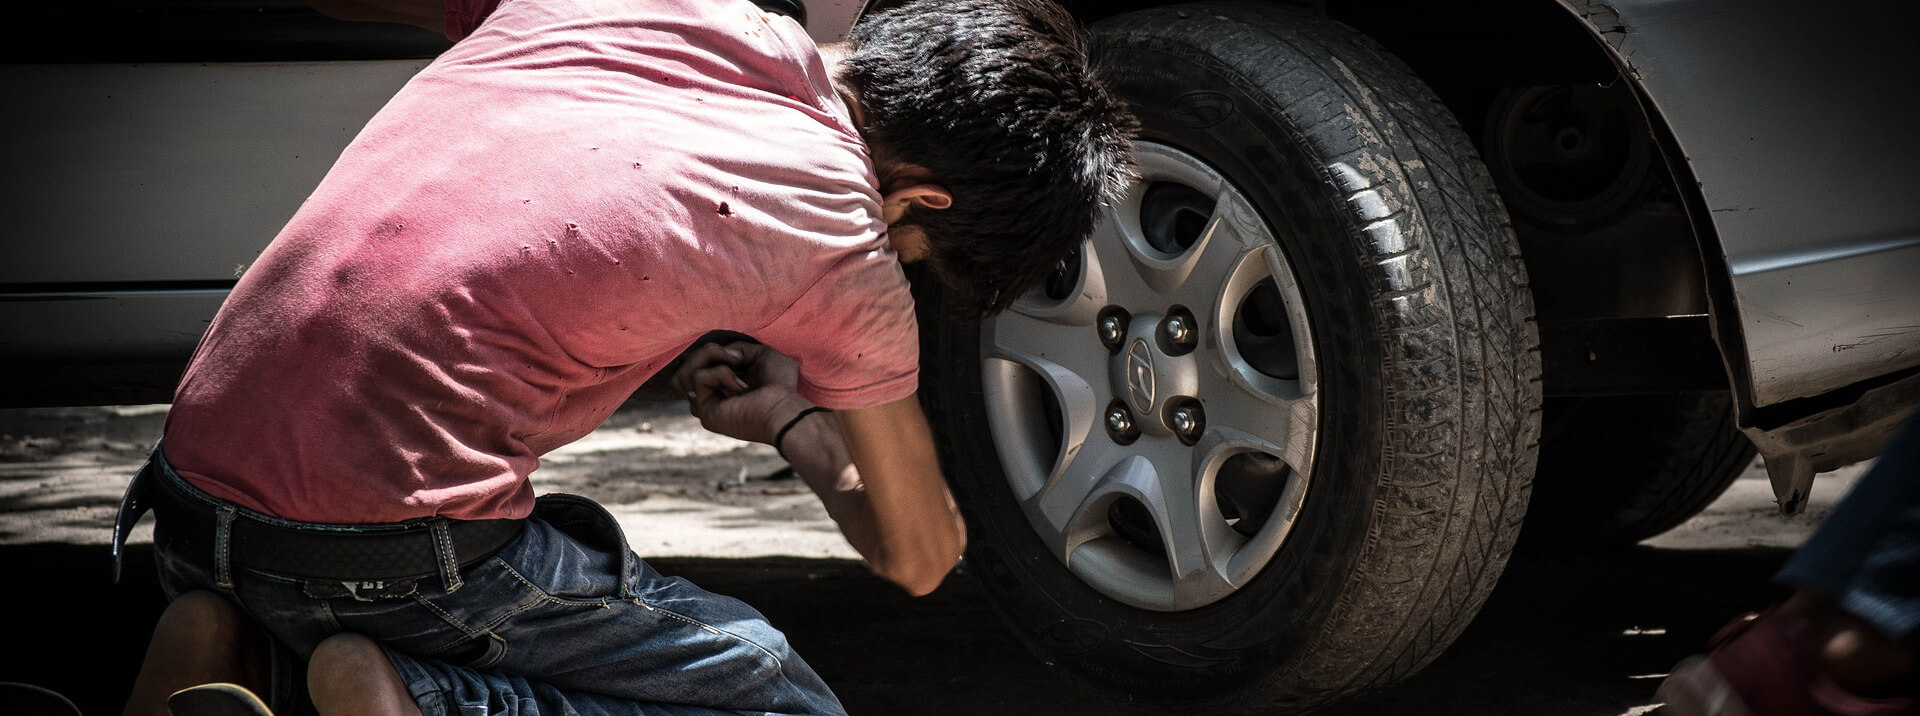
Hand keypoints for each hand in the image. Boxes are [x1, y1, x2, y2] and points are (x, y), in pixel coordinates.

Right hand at [669, 342, 808, 444]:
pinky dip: (721, 374)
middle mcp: (716, 397)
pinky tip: (741, 388)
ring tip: (738, 364)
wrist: (785, 409)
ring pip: (691, 369)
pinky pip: (700, 378)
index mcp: (729, 386)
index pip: (703, 365)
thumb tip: (723, 352)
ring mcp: (709, 405)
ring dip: (714, 356)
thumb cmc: (782, 386)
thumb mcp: (763, 354)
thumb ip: (739, 349)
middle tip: (736, 358)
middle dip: (711, 351)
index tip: (738, 355)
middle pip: (692, 365)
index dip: (713, 353)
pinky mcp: (705, 411)